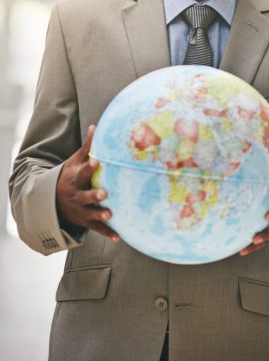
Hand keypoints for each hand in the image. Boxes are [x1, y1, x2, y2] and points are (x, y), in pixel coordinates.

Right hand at [56, 125, 119, 241]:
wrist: (52, 200)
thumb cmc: (70, 175)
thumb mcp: (75, 161)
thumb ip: (88, 146)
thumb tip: (96, 125)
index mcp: (75, 178)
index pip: (82, 172)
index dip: (90, 167)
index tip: (97, 161)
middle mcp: (77, 195)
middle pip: (85, 195)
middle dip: (94, 195)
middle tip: (105, 193)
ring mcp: (80, 209)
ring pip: (90, 213)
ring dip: (100, 215)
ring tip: (110, 215)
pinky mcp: (85, 221)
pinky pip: (97, 228)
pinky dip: (107, 233)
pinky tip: (120, 237)